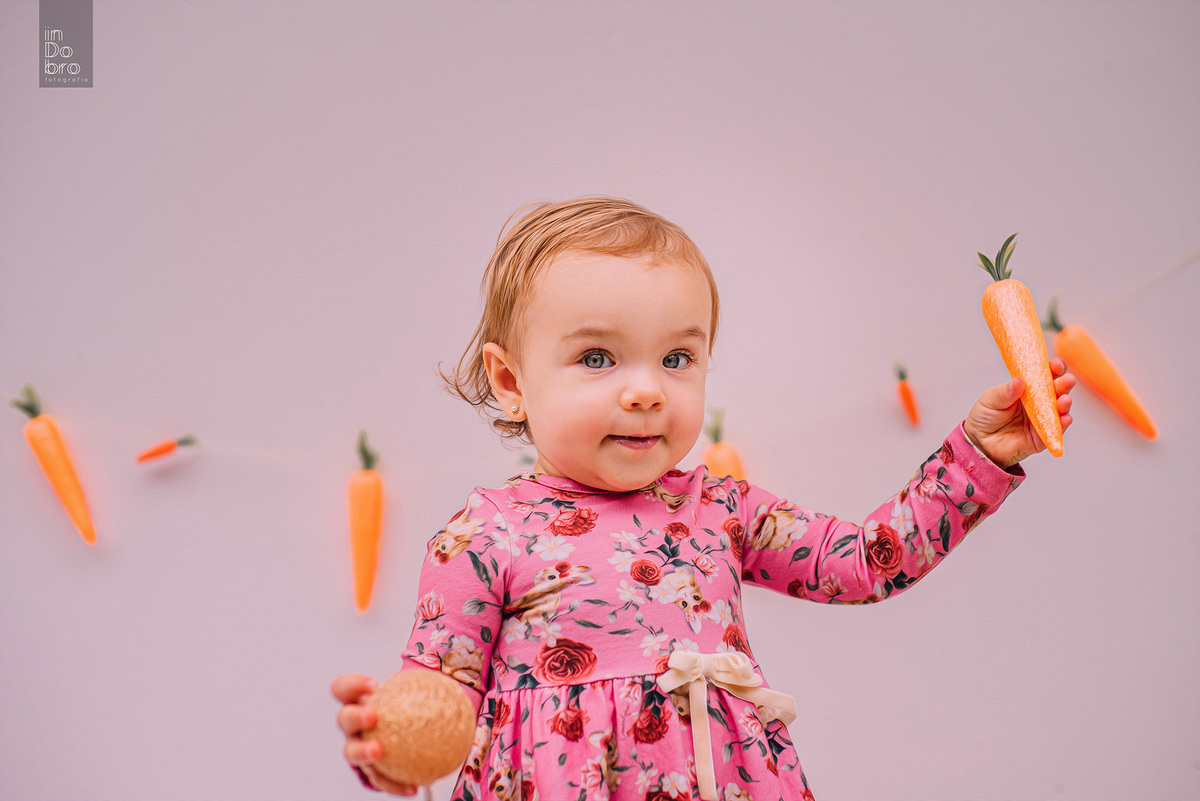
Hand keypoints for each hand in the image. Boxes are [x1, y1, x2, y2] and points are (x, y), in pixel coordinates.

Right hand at [332, 674, 419, 795]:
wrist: (410, 735)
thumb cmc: (412, 708)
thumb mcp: (418, 694)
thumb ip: (430, 689)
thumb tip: (457, 687)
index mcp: (359, 700)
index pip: (343, 688)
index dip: (352, 685)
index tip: (374, 686)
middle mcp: (352, 725)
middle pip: (344, 718)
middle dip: (354, 716)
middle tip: (372, 717)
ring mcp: (357, 748)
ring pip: (351, 752)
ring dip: (362, 752)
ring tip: (378, 752)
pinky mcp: (369, 771)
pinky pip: (378, 779)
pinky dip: (393, 784)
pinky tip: (412, 788)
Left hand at [963, 358, 1075, 467]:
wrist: (978, 442)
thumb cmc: (985, 416)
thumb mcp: (990, 399)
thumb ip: (1005, 392)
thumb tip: (1019, 381)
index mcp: (1027, 389)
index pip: (1044, 376)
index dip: (1053, 369)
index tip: (1056, 365)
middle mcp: (1038, 403)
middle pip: (1056, 391)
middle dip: (1064, 384)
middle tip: (1067, 380)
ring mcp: (1042, 420)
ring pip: (1059, 410)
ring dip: (1064, 404)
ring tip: (1064, 400)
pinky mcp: (1041, 438)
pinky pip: (1054, 431)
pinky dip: (1062, 425)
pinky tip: (1065, 419)